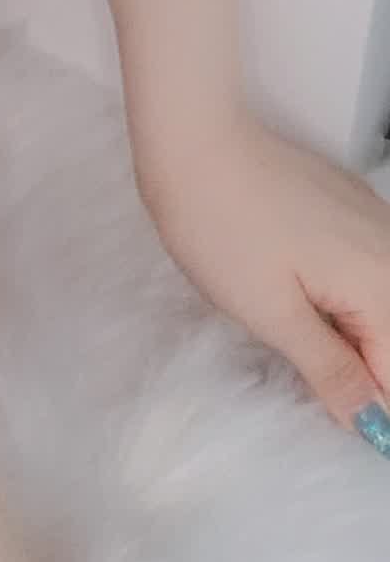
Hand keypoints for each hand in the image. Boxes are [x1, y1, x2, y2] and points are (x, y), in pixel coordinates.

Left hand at [133, 107, 389, 451]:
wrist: (190, 135)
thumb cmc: (220, 225)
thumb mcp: (271, 313)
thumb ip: (333, 372)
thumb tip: (376, 427)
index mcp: (381, 284)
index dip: (368, 409)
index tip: (329, 410)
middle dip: (362, 371)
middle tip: (306, 368)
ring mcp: (373, 222)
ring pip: (380, 308)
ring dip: (352, 338)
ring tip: (297, 331)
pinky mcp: (350, 206)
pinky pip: (366, 271)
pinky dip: (344, 299)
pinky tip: (300, 293)